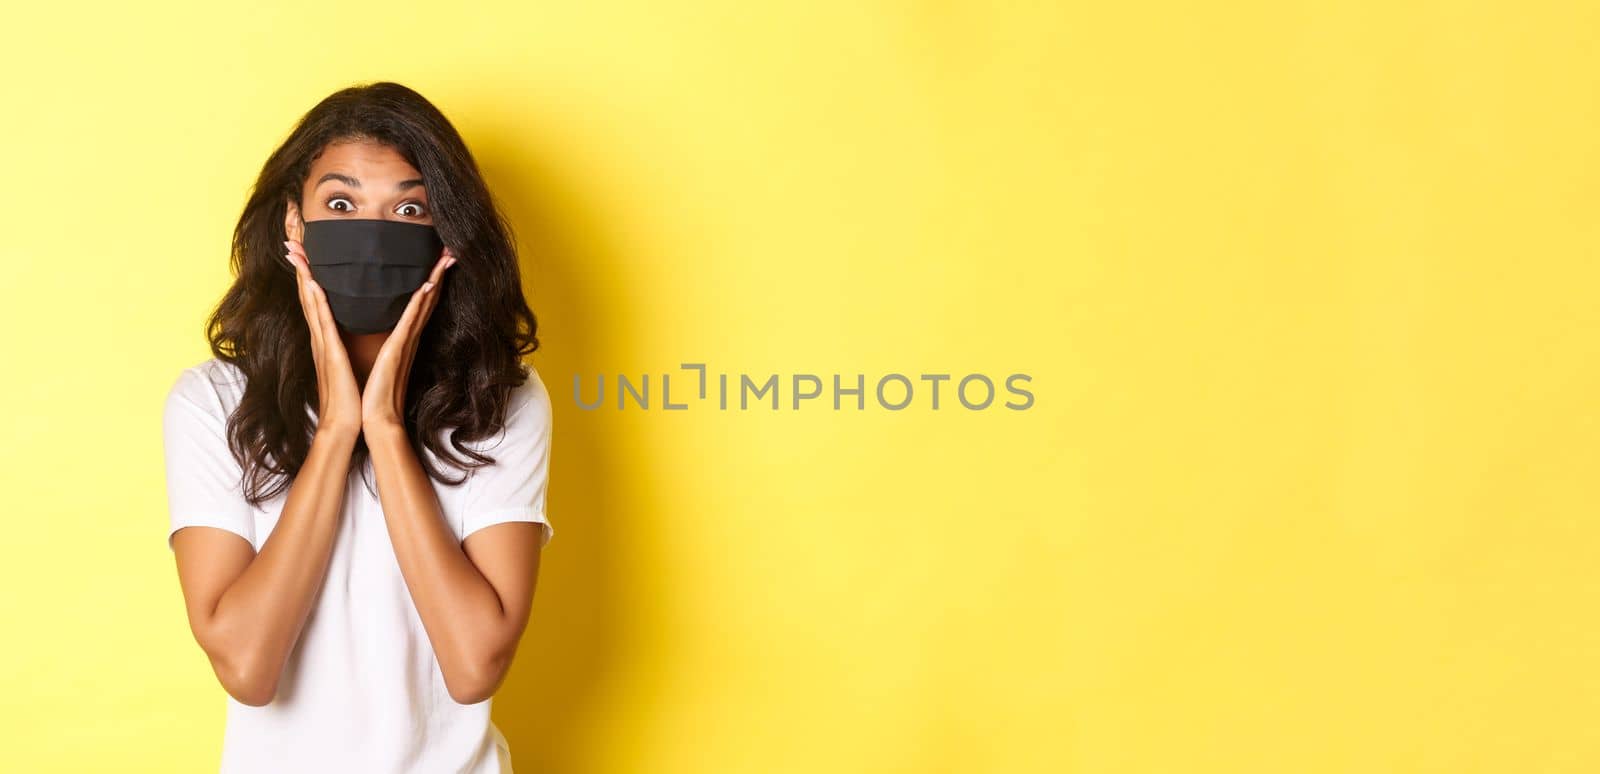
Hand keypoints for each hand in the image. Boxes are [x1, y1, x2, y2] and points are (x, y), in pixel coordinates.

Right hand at [285, 238, 362, 438]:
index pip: (315, 293)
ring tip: (295, 244)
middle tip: (289, 228)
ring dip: (304, 271)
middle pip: (306, 289)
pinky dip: (317, 302)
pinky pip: (323, 324)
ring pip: (310, 300)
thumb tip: (351, 323)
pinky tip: (313, 282)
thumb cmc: (351, 394)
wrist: (348, 424)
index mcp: (327, 335)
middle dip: (300, 259)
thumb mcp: (349, 360)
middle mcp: (321, 335)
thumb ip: (346, 341)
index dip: (308, 266)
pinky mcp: (330, 355)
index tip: (302, 240)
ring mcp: (323, 344)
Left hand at [361, 247, 457, 430]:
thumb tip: (379, 329)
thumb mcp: (377, 360)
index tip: (438, 258)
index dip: (430, 278)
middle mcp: (409, 336)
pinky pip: (411, 321)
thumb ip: (383, 343)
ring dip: (435, 278)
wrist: (375, 418)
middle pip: (428, 297)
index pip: (419, 302)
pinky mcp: (398, 349)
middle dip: (439, 271)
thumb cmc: (374, 392)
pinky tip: (427, 285)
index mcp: (403, 337)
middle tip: (451, 249)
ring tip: (446, 257)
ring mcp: (406, 342)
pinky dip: (420, 302)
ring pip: (424, 303)